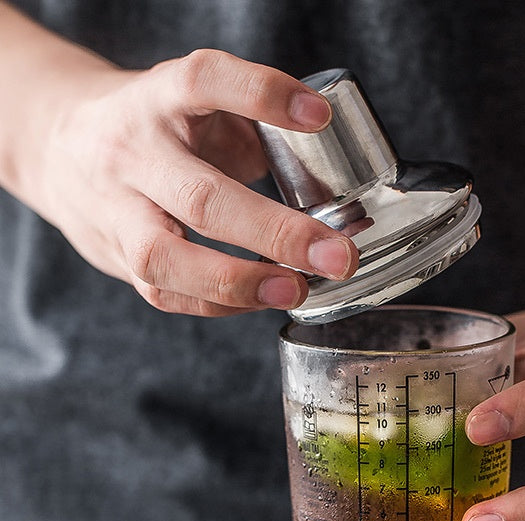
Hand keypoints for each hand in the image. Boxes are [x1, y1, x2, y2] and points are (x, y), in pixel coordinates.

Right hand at [40, 49, 357, 314]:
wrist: (59, 150)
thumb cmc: (152, 130)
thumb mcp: (194, 106)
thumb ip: (253, 129)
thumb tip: (331, 181)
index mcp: (157, 99)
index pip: (203, 83)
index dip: (260, 95)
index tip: (317, 116)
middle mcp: (132, 154)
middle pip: (201, 198)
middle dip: (276, 233)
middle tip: (336, 256)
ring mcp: (118, 212)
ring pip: (167, 259)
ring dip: (239, 283)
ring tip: (295, 290)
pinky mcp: (116, 258)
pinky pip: (167, 294)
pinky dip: (220, 304)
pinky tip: (261, 300)